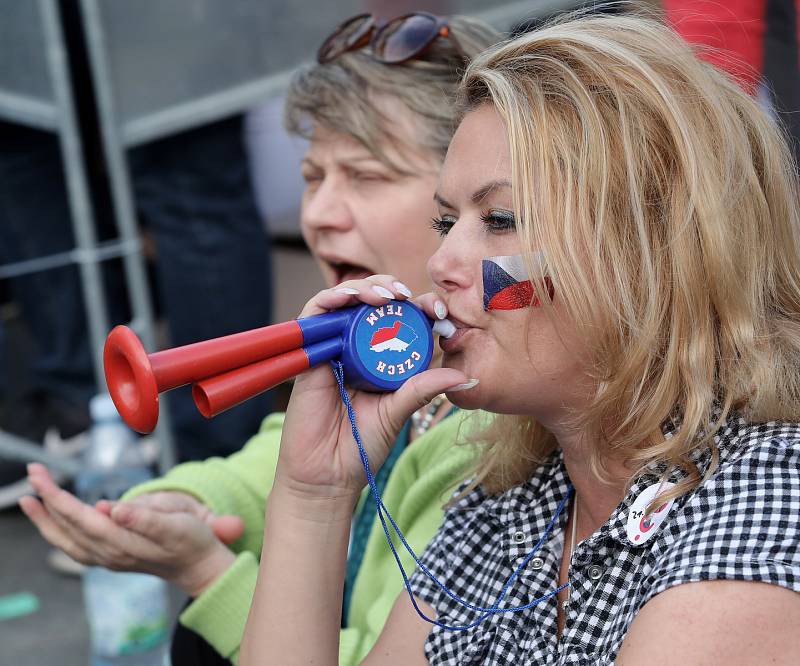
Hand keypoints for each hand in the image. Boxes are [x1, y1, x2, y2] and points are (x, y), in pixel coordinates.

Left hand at [20, 463, 243, 596]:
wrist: (199, 567)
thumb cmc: (192, 540)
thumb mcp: (178, 524)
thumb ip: (146, 518)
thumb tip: (112, 509)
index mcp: (124, 544)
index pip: (82, 519)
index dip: (58, 499)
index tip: (40, 479)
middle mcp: (110, 556)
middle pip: (69, 527)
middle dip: (47, 499)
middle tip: (33, 472)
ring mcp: (107, 560)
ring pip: (66, 540)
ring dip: (45, 519)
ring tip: (28, 499)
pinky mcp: (110, 558)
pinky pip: (74, 546)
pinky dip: (57, 533)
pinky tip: (52, 522)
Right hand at [275, 275, 472, 508]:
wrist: (326, 475)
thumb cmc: (361, 445)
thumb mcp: (399, 412)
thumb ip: (423, 389)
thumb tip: (465, 375)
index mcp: (382, 357)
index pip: (401, 319)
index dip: (419, 307)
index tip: (439, 311)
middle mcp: (356, 346)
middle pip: (372, 301)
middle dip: (390, 288)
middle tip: (407, 295)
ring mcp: (332, 347)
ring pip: (345, 300)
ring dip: (364, 288)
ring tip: (383, 295)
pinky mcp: (308, 353)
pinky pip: (314, 314)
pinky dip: (330, 299)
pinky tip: (348, 298)